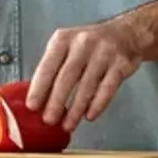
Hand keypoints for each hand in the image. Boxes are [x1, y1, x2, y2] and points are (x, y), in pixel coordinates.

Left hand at [26, 20, 140, 131]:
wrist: (125, 33)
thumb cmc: (90, 44)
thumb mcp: (67, 45)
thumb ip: (54, 66)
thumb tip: (38, 96)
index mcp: (64, 39)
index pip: (48, 65)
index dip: (39, 87)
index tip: (32, 105)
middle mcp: (83, 43)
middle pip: (67, 76)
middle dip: (56, 101)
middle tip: (49, 119)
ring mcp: (103, 53)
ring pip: (87, 86)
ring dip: (76, 109)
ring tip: (68, 124)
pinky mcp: (121, 64)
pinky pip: (108, 89)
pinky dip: (97, 105)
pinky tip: (90, 116)